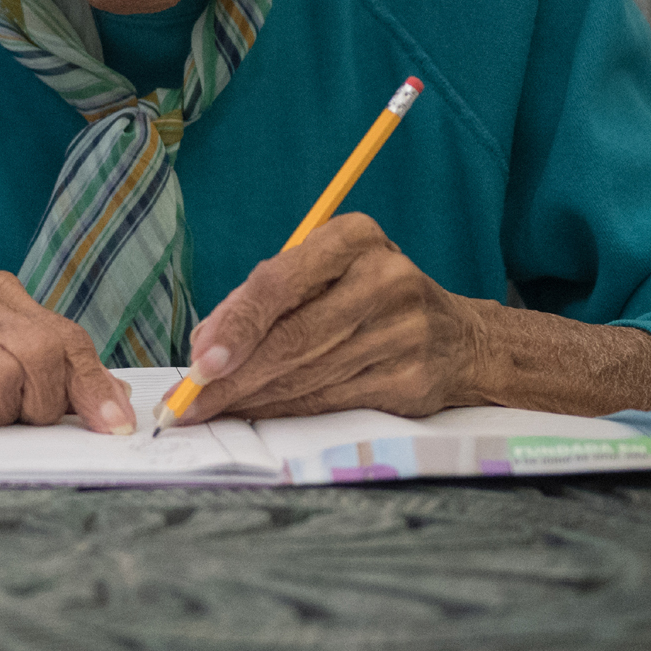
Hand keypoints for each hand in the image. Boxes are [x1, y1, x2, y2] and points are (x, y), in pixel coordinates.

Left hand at [177, 213, 483, 421]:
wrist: (460, 339)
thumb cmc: (365, 299)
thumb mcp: (320, 275)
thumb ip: (260, 300)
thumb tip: (204, 345)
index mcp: (355, 238)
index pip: (279, 282)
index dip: (235, 325)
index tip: (200, 360)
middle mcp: (386, 279)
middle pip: (292, 337)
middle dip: (234, 375)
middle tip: (191, 400)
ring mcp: (405, 332)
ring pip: (308, 375)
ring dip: (253, 397)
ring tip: (215, 407)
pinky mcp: (413, 379)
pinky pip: (332, 401)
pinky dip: (288, 410)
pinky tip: (260, 412)